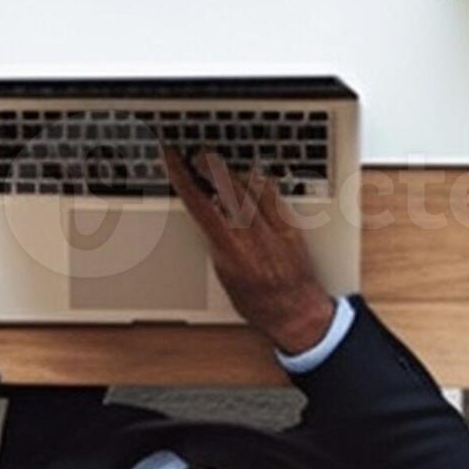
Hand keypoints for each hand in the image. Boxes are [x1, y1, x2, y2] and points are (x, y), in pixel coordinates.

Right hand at [162, 147, 335, 355]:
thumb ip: (214, 243)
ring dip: (231, 172)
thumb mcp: (222, 276)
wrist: (295, 312)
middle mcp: (251, 234)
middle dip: (209, 166)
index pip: (199, 203)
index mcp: (229, 249)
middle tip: (197, 156)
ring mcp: (273, 228)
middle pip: (225, 188)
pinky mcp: (290, 226)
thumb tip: (206, 217)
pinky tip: (252, 177)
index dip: (183, 177)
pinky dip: (259, 182)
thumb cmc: (257, 303)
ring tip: (219, 165)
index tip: (173, 160)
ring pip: (249, 187)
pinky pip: (273, 195)